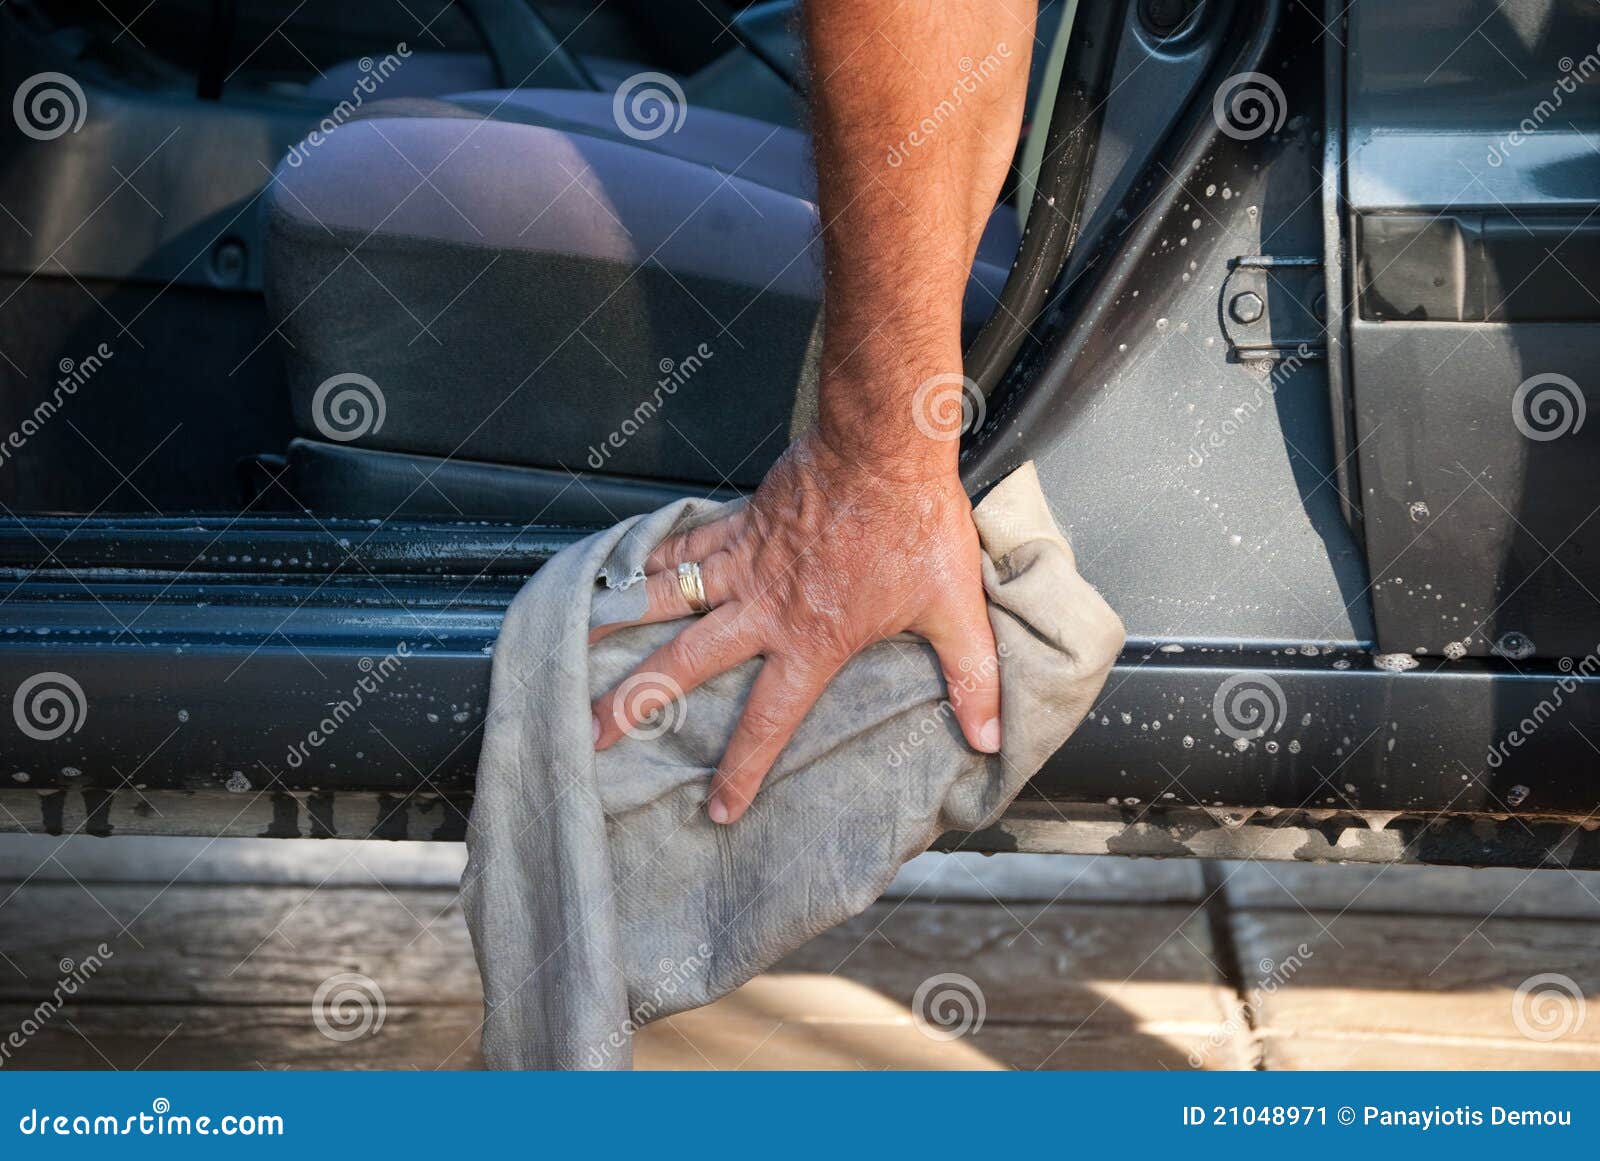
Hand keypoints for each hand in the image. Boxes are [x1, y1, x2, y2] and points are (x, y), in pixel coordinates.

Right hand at [591, 426, 1000, 824]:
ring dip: (618, 626)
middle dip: (635, 703)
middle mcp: (764, 608)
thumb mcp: (953, 607)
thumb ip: (971, 677)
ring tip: (574, 649)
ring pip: (667, 601)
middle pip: (685, 664)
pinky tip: (623, 575)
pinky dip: (650, 562)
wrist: (885, 446)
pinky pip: (684, 546)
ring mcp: (745, 562)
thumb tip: (992, 736)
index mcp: (812, 640)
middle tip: (591, 734)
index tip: (717, 809)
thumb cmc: (917, 525)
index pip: (769, 720)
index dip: (742, 770)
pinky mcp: (741, 522)